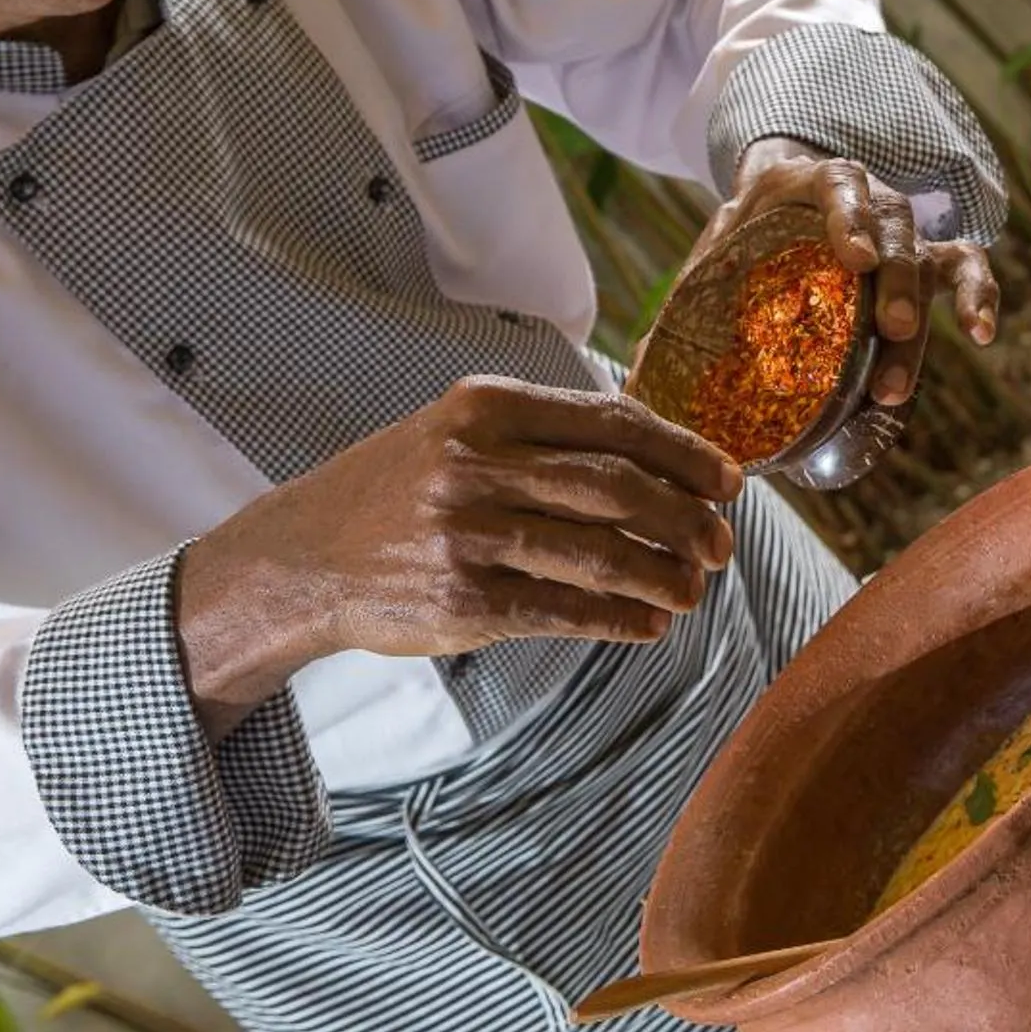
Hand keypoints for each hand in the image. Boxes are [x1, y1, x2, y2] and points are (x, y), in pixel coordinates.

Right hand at [174, 378, 740, 738]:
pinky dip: (621, 620)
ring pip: (603, 555)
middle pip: (620, 488)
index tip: (728, 479)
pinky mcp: (464, 602)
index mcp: (486, 406)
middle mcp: (478, 464)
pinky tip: (649, 624)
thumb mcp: (458, 430)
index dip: (684, 454)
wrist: (302, 557)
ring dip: (665, 577)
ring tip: (694, 590)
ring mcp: (470, 535)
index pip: (614, 423)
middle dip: (688, 519)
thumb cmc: (397, 489)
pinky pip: (567, 610)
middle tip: (722, 544)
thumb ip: (545, 433)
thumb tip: (660, 458)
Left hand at [711, 141, 1000, 405]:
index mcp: (812, 184)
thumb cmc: (750, 234)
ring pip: (933, 258)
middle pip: (897, 232)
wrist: (782, 208)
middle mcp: (870, 202)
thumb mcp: (719, 246)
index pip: (841, 184)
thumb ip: (694, 290)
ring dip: (927, 315)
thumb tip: (652, 360)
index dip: (853, 219)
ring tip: (898, 384)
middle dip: (898, 286)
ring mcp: (904, 233)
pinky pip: (967, 268)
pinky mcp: (928, 262)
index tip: (859, 260)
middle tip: (889, 333)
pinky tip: (982, 335)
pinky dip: (978, 296)